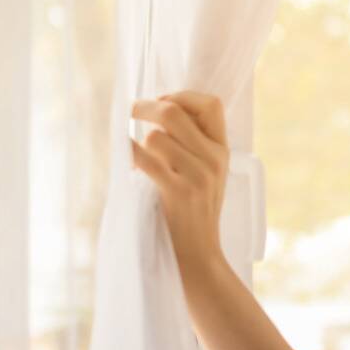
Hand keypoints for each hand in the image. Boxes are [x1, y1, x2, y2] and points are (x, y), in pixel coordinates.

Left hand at [129, 90, 229, 275]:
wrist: (198, 253)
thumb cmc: (194, 212)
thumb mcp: (206, 175)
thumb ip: (193, 145)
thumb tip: (157, 109)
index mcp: (222, 150)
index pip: (211, 103)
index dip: (181, 96)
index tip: (163, 103)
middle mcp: (214, 159)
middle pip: (174, 111)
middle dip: (144, 107)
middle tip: (130, 113)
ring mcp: (199, 176)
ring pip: (155, 136)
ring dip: (138, 145)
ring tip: (139, 161)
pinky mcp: (179, 192)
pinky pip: (143, 158)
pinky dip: (127, 155)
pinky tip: (126, 164)